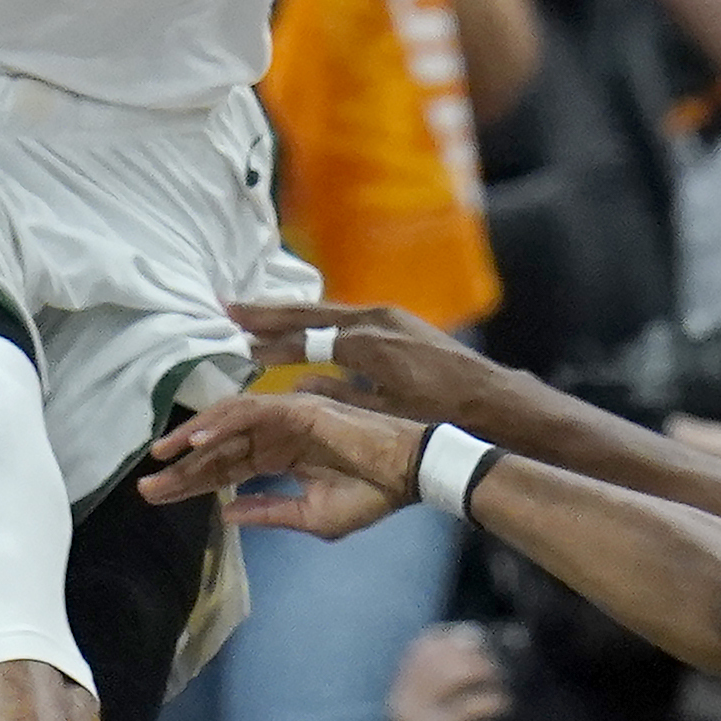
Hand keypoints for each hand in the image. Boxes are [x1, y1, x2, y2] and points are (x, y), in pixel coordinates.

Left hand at [140, 393, 424, 534]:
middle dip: (181, 469)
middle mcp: (277, 435)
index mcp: (280, 458)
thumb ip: (269, 512)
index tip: (158, 496)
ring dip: (193, 438)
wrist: (407, 476)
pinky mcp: (297, 408)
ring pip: (227, 424)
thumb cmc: (370, 495)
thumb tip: (227, 514)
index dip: (192, 483)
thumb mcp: (311, 516)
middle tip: (145, 486)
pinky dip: (223, 423)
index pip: (226, 470)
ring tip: (161, 456)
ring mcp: (286, 417)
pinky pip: (251, 412)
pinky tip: (197, 441)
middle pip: (219, 450)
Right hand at [226, 300, 517, 429]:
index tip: (236, 340)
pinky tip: (305, 324)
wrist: (491, 399)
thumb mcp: (383, 412)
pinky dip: (319, 319)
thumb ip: (337, 394)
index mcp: (366, 344)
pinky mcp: (398, 322)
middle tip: (230, 307)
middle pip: (310, 314)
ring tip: (257, 312)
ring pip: (327, 312)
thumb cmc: (438, 414)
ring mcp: (388, 317)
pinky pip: (346, 317)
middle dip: (269, 312)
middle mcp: (374, 321)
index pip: (305, 339)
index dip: (268, 342)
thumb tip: (296, 378)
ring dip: (292, 313)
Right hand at [387, 625, 510, 720]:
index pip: (423, 645)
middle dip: (474, 657)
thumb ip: (455, 666)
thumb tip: (470, 632)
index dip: (454, 639)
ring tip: (497, 689)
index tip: (478, 649)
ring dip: (485, 676)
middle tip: (494, 673)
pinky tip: (501, 710)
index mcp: (400, 690)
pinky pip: (473, 704)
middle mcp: (399, 703)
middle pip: (439, 654)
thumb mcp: (453, 699)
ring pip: (454, 673)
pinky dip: (494, 702)